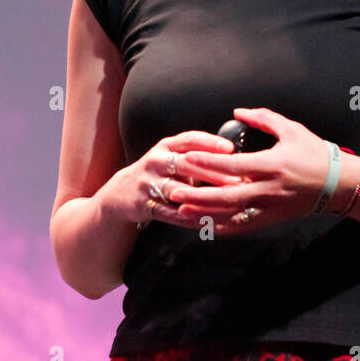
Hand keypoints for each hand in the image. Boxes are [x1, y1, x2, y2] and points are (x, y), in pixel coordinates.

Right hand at [98, 130, 240, 229]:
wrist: (122, 193)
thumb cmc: (160, 174)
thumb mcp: (173, 158)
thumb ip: (198, 158)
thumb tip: (237, 160)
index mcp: (166, 146)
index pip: (189, 139)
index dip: (210, 142)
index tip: (231, 148)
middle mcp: (156, 160)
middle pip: (186, 164)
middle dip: (213, 173)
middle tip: (237, 180)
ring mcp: (148, 182)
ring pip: (178, 191)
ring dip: (203, 198)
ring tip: (224, 204)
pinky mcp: (144, 203)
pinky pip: (170, 213)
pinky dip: (189, 218)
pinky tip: (207, 222)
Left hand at [164, 107, 337, 235]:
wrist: (339, 184)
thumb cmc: (315, 152)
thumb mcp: (291, 129)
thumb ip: (263, 119)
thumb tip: (237, 112)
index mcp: (272, 164)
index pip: (233, 165)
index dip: (208, 162)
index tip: (188, 157)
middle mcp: (268, 189)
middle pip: (226, 195)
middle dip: (198, 194)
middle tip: (174, 190)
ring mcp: (270, 207)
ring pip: (232, 215)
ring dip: (205, 214)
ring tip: (181, 210)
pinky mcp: (272, 219)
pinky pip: (243, 227)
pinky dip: (223, 227)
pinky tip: (206, 225)